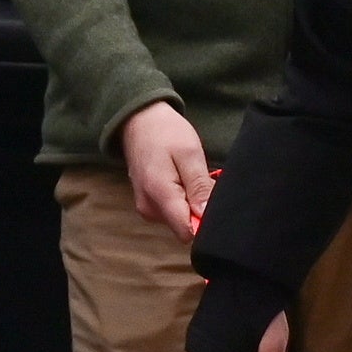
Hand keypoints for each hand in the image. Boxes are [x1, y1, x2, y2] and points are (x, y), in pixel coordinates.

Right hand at [120, 102, 213, 237]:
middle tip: (202, 180)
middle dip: (199, 209)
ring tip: (190, 176)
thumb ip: (198, 188)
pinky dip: (182, 200)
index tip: (212, 200)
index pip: (187, 231)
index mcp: (160, 195)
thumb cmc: (165, 133)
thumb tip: (206, 218)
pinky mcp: (148, 205)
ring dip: (191, 203)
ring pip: (180, 219)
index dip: (204, 222)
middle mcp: (149, 209)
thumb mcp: (189, 154)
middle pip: (185, 227)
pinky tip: (182, 179)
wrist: (139, 120)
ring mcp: (147, 208)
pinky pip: (172, 212)